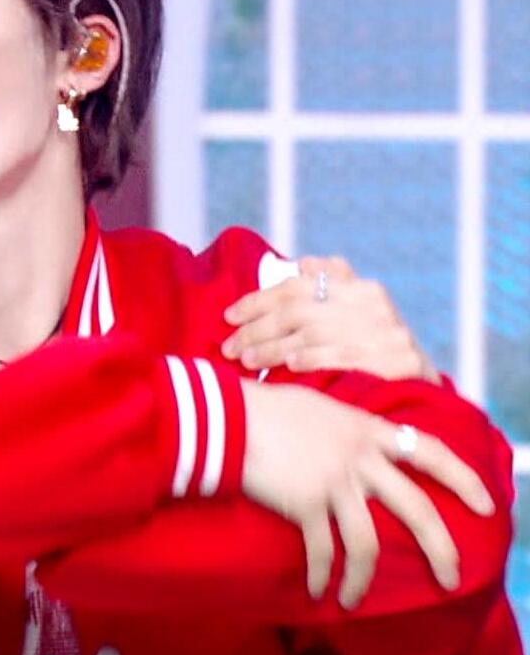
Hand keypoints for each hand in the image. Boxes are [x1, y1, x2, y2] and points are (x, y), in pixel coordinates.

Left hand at [223, 256, 439, 382]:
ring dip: (272, 349)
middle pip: (299, 311)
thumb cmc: (376, 352)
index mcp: (361, 287)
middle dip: (257, 328)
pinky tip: (287, 367)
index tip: (229, 315)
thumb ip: (332, 287)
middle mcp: (375, 304)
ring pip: (313, 335)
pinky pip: (342, 358)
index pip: (297, 287)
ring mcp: (388, 332)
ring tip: (245, 360)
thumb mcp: (359, 316)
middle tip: (229, 346)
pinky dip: (310, 360)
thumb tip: (304, 262)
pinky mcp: (400, 361)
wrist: (425, 392)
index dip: (258, 300)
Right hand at [241, 381, 493, 608]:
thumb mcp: (318, 407)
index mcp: (366, 430)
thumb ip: (344, 427)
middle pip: (416, 509)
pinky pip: (322, 550)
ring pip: (368, 543)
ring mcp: (335, 482)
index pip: (429, 451)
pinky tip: (317, 590)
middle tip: (451, 576)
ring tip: (354, 600)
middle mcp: (359, 458)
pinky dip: (320, 575)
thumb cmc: (264, 407)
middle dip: (440, 548)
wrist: (227, 417)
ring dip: (363, 579)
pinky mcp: (306, 503)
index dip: (462, 478)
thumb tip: (350, 441)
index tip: (486, 504)